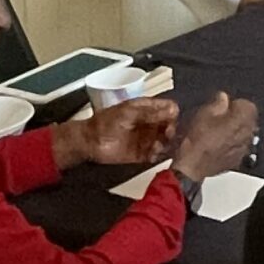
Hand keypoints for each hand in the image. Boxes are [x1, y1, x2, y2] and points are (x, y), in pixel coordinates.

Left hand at [57, 97, 180, 168]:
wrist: (90, 141)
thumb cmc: (105, 122)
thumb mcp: (129, 112)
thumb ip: (150, 112)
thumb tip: (172, 110)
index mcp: (147, 109)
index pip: (169, 108)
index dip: (173, 113)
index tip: (171, 119)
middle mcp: (150, 123)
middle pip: (171, 125)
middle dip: (172, 129)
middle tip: (167, 133)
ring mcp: (147, 139)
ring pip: (166, 141)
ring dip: (166, 143)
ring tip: (157, 145)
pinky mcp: (143, 154)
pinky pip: (157, 155)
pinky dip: (158, 155)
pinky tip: (152, 154)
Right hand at [167, 91, 259, 184]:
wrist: (191, 166)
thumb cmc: (197, 141)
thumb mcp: (203, 114)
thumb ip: (218, 103)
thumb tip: (223, 98)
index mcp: (241, 120)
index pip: (249, 105)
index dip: (236, 104)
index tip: (226, 105)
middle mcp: (246, 135)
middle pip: (249, 120)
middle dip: (238, 117)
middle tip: (222, 117)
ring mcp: (243, 149)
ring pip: (245, 134)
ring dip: (236, 131)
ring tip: (219, 131)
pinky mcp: (237, 160)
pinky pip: (239, 147)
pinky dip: (232, 144)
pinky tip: (219, 144)